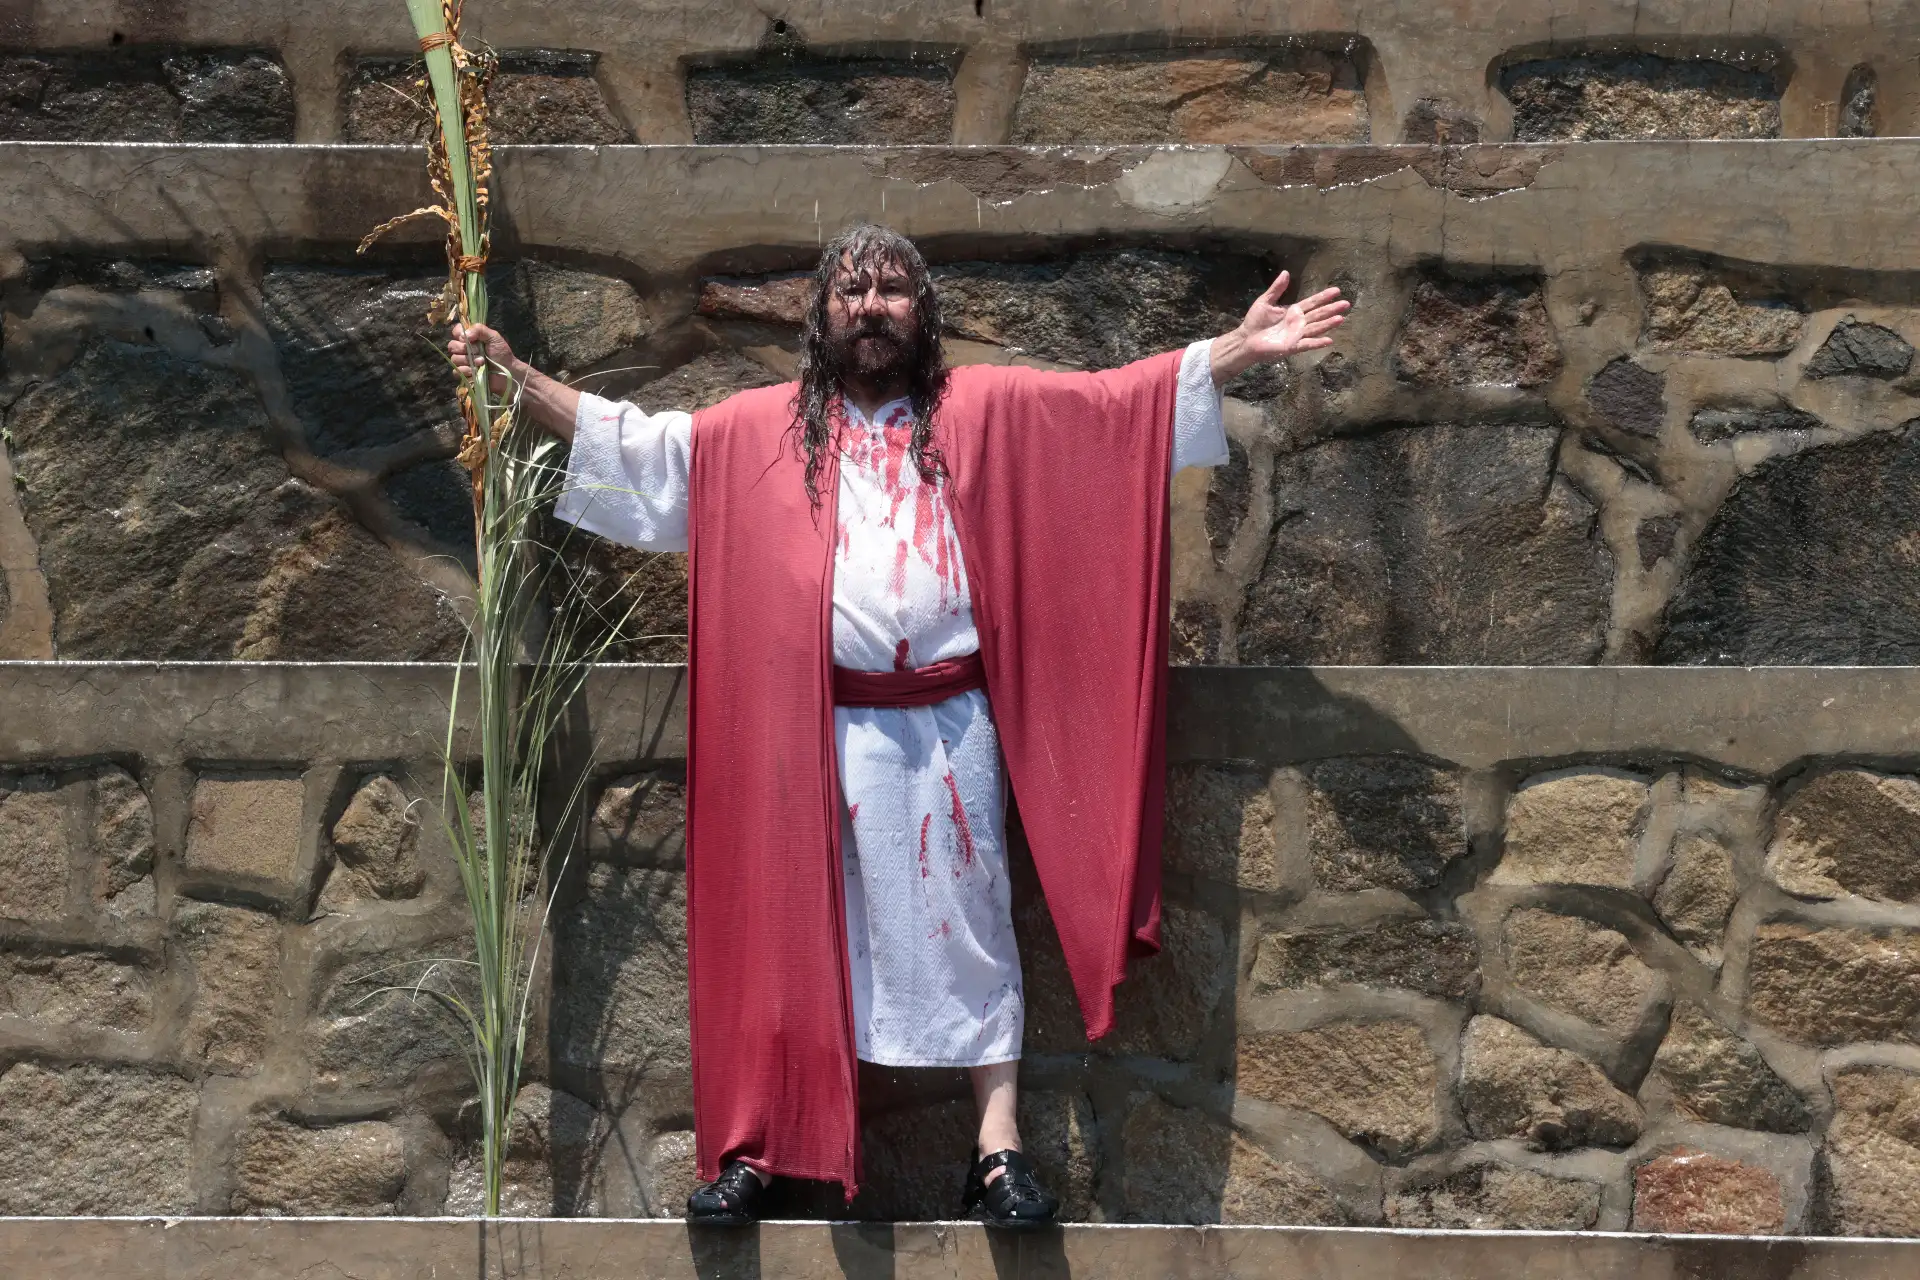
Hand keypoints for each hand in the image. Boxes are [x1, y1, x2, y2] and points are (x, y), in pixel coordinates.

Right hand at [447, 322, 521, 394]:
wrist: (508, 372)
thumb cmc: (502, 353)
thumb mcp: (494, 337)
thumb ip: (479, 330)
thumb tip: (463, 334)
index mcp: (470, 338)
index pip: (456, 332)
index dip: (458, 334)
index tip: (467, 338)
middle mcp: (465, 349)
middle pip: (452, 346)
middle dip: (465, 349)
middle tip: (479, 352)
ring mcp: (464, 362)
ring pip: (454, 359)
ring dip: (469, 360)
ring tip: (482, 362)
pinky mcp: (465, 374)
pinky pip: (456, 371)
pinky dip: (466, 370)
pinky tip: (476, 371)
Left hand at [1211, 271, 1348, 384]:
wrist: (1245, 339)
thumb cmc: (1255, 321)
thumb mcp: (1265, 301)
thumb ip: (1277, 289)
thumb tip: (1285, 272)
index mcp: (1293, 311)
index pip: (1312, 302)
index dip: (1324, 297)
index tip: (1337, 290)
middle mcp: (1298, 323)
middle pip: (1318, 315)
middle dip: (1332, 309)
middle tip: (1346, 303)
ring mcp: (1296, 335)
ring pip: (1316, 328)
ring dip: (1328, 324)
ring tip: (1341, 318)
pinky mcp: (1291, 346)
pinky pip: (1306, 344)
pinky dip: (1317, 342)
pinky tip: (1329, 339)